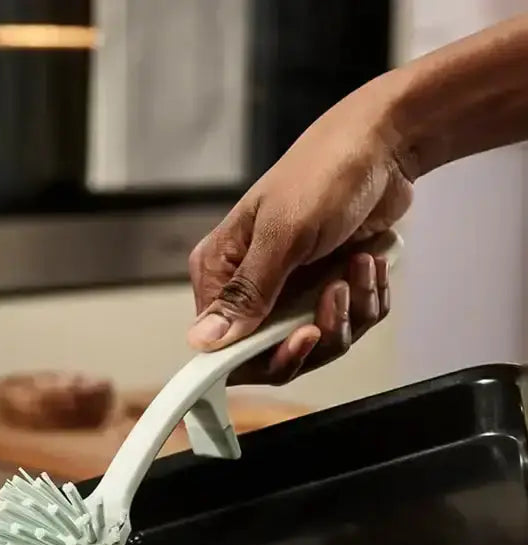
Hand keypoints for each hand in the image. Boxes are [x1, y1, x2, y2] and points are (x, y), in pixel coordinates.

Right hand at [188, 80, 413, 384]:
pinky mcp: (322, 290)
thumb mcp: (284, 234)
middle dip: (318, 331)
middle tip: (338, 293)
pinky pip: (346, 325)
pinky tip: (369, 263)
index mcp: (219, 271)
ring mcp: (287, 291)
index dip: (262, 356)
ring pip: (316, 343)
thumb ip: (246, 293)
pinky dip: (366, 300)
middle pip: (273, 353)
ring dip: (349, 311)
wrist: (386, 144)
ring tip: (360, 266)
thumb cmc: (327, 173)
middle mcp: (248, 287)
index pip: (223, 347)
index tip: (302, 338)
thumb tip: (201, 341)